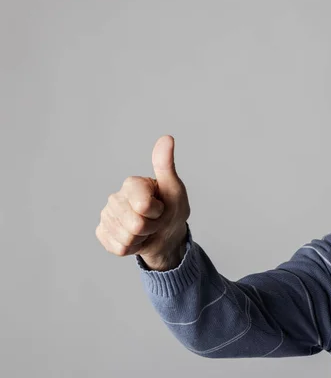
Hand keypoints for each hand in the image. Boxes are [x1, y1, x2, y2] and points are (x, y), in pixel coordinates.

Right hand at [96, 135, 190, 270]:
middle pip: (135, 225)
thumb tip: (167, 137)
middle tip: (155, 220)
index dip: (158, 212)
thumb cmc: (172, 208)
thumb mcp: (174, 188)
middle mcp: (115, 197)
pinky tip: (136, 238)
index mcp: (132, 183)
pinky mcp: (102, 232)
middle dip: (151, 227)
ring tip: (147, 229)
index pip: (143, 207)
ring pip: (126, 238)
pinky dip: (132, 248)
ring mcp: (107, 215)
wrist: (166, 234)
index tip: (161, 206)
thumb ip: (166, 165)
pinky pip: (117, 247)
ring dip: (142, 238)